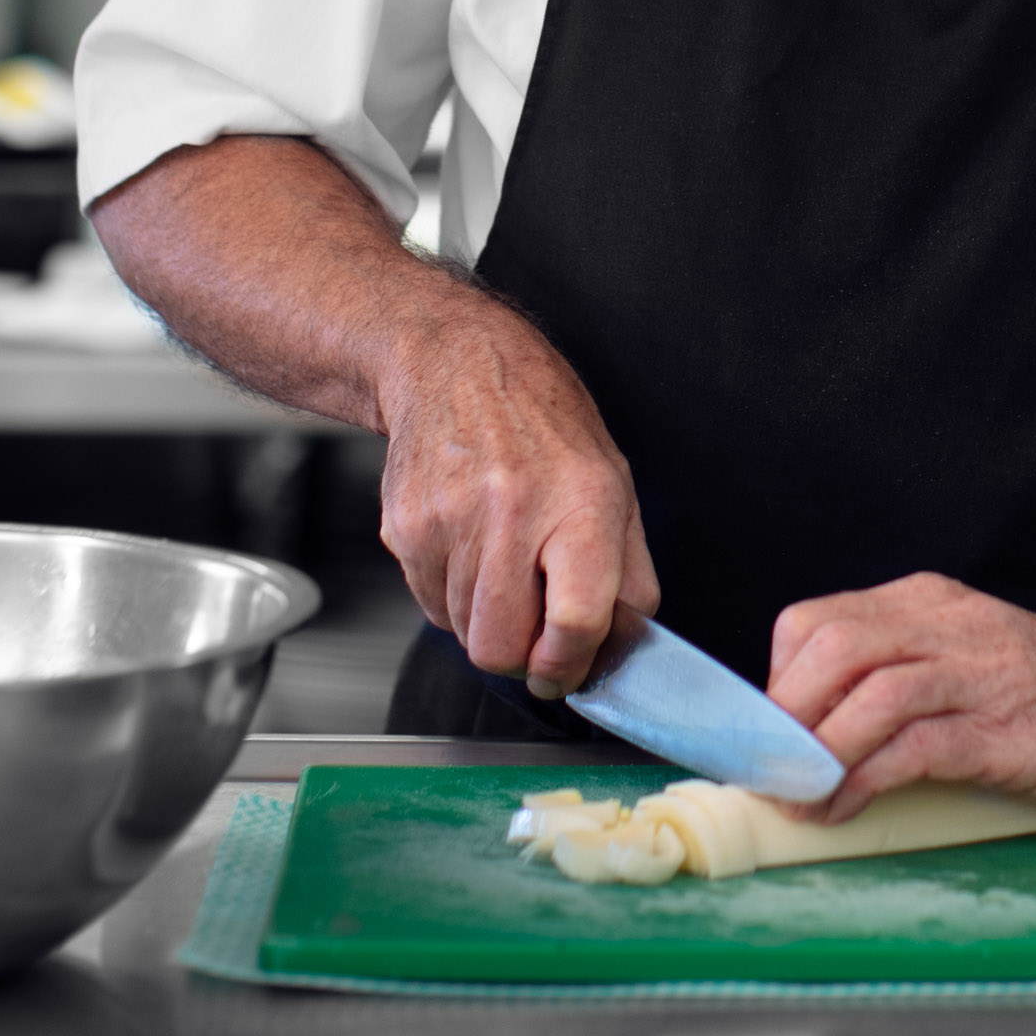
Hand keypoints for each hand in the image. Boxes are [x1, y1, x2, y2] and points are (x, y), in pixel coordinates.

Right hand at [372, 292, 657, 698]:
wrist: (455, 365)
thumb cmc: (542, 422)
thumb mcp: (616, 486)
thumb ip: (630, 573)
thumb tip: (626, 647)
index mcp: (581, 504)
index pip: (574, 621)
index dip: (570, 664)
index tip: (567, 670)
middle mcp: (512, 512)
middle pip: (502, 647)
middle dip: (521, 656)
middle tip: (535, 626)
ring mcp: (449, 522)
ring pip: (463, 635)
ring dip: (487, 621)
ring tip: (504, 563)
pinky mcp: (404, 530)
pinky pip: (430, 607)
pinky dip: (453, 597)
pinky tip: (471, 547)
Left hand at [766, 575, 1035, 824]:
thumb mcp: (963, 665)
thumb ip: (898, 680)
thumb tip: (807, 741)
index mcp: (928, 605)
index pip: (817, 623)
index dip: (775, 685)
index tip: (768, 741)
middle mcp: (948, 626)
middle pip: (831, 648)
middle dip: (784, 719)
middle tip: (768, 775)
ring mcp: (980, 674)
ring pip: (867, 691)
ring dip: (815, 754)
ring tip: (797, 801)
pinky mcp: (1006, 728)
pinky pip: (913, 745)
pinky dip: (861, 779)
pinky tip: (843, 809)